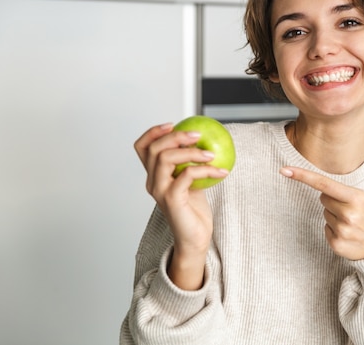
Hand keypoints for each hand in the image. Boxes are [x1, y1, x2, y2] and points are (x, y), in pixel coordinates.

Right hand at [134, 123, 228, 288]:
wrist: (196, 238)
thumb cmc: (194, 210)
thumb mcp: (192, 180)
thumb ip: (190, 163)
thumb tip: (205, 139)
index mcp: (154, 175)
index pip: (142, 147)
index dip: (153, 132)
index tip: (173, 124)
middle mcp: (152, 182)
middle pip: (154, 148)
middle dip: (177, 136)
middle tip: (198, 135)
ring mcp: (159, 190)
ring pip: (165, 158)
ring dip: (191, 151)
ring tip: (211, 155)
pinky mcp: (171, 200)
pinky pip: (186, 175)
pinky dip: (206, 170)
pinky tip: (221, 171)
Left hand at [280, 149, 363, 259]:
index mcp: (356, 199)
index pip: (324, 184)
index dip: (302, 176)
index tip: (284, 170)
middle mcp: (347, 215)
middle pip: (323, 197)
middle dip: (334, 199)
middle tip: (353, 207)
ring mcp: (341, 231)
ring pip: (324, 213)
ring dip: (335, 215)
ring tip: (354, 222)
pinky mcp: (335, 244)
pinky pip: (325, 229)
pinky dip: (334, 230)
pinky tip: (350, 233)